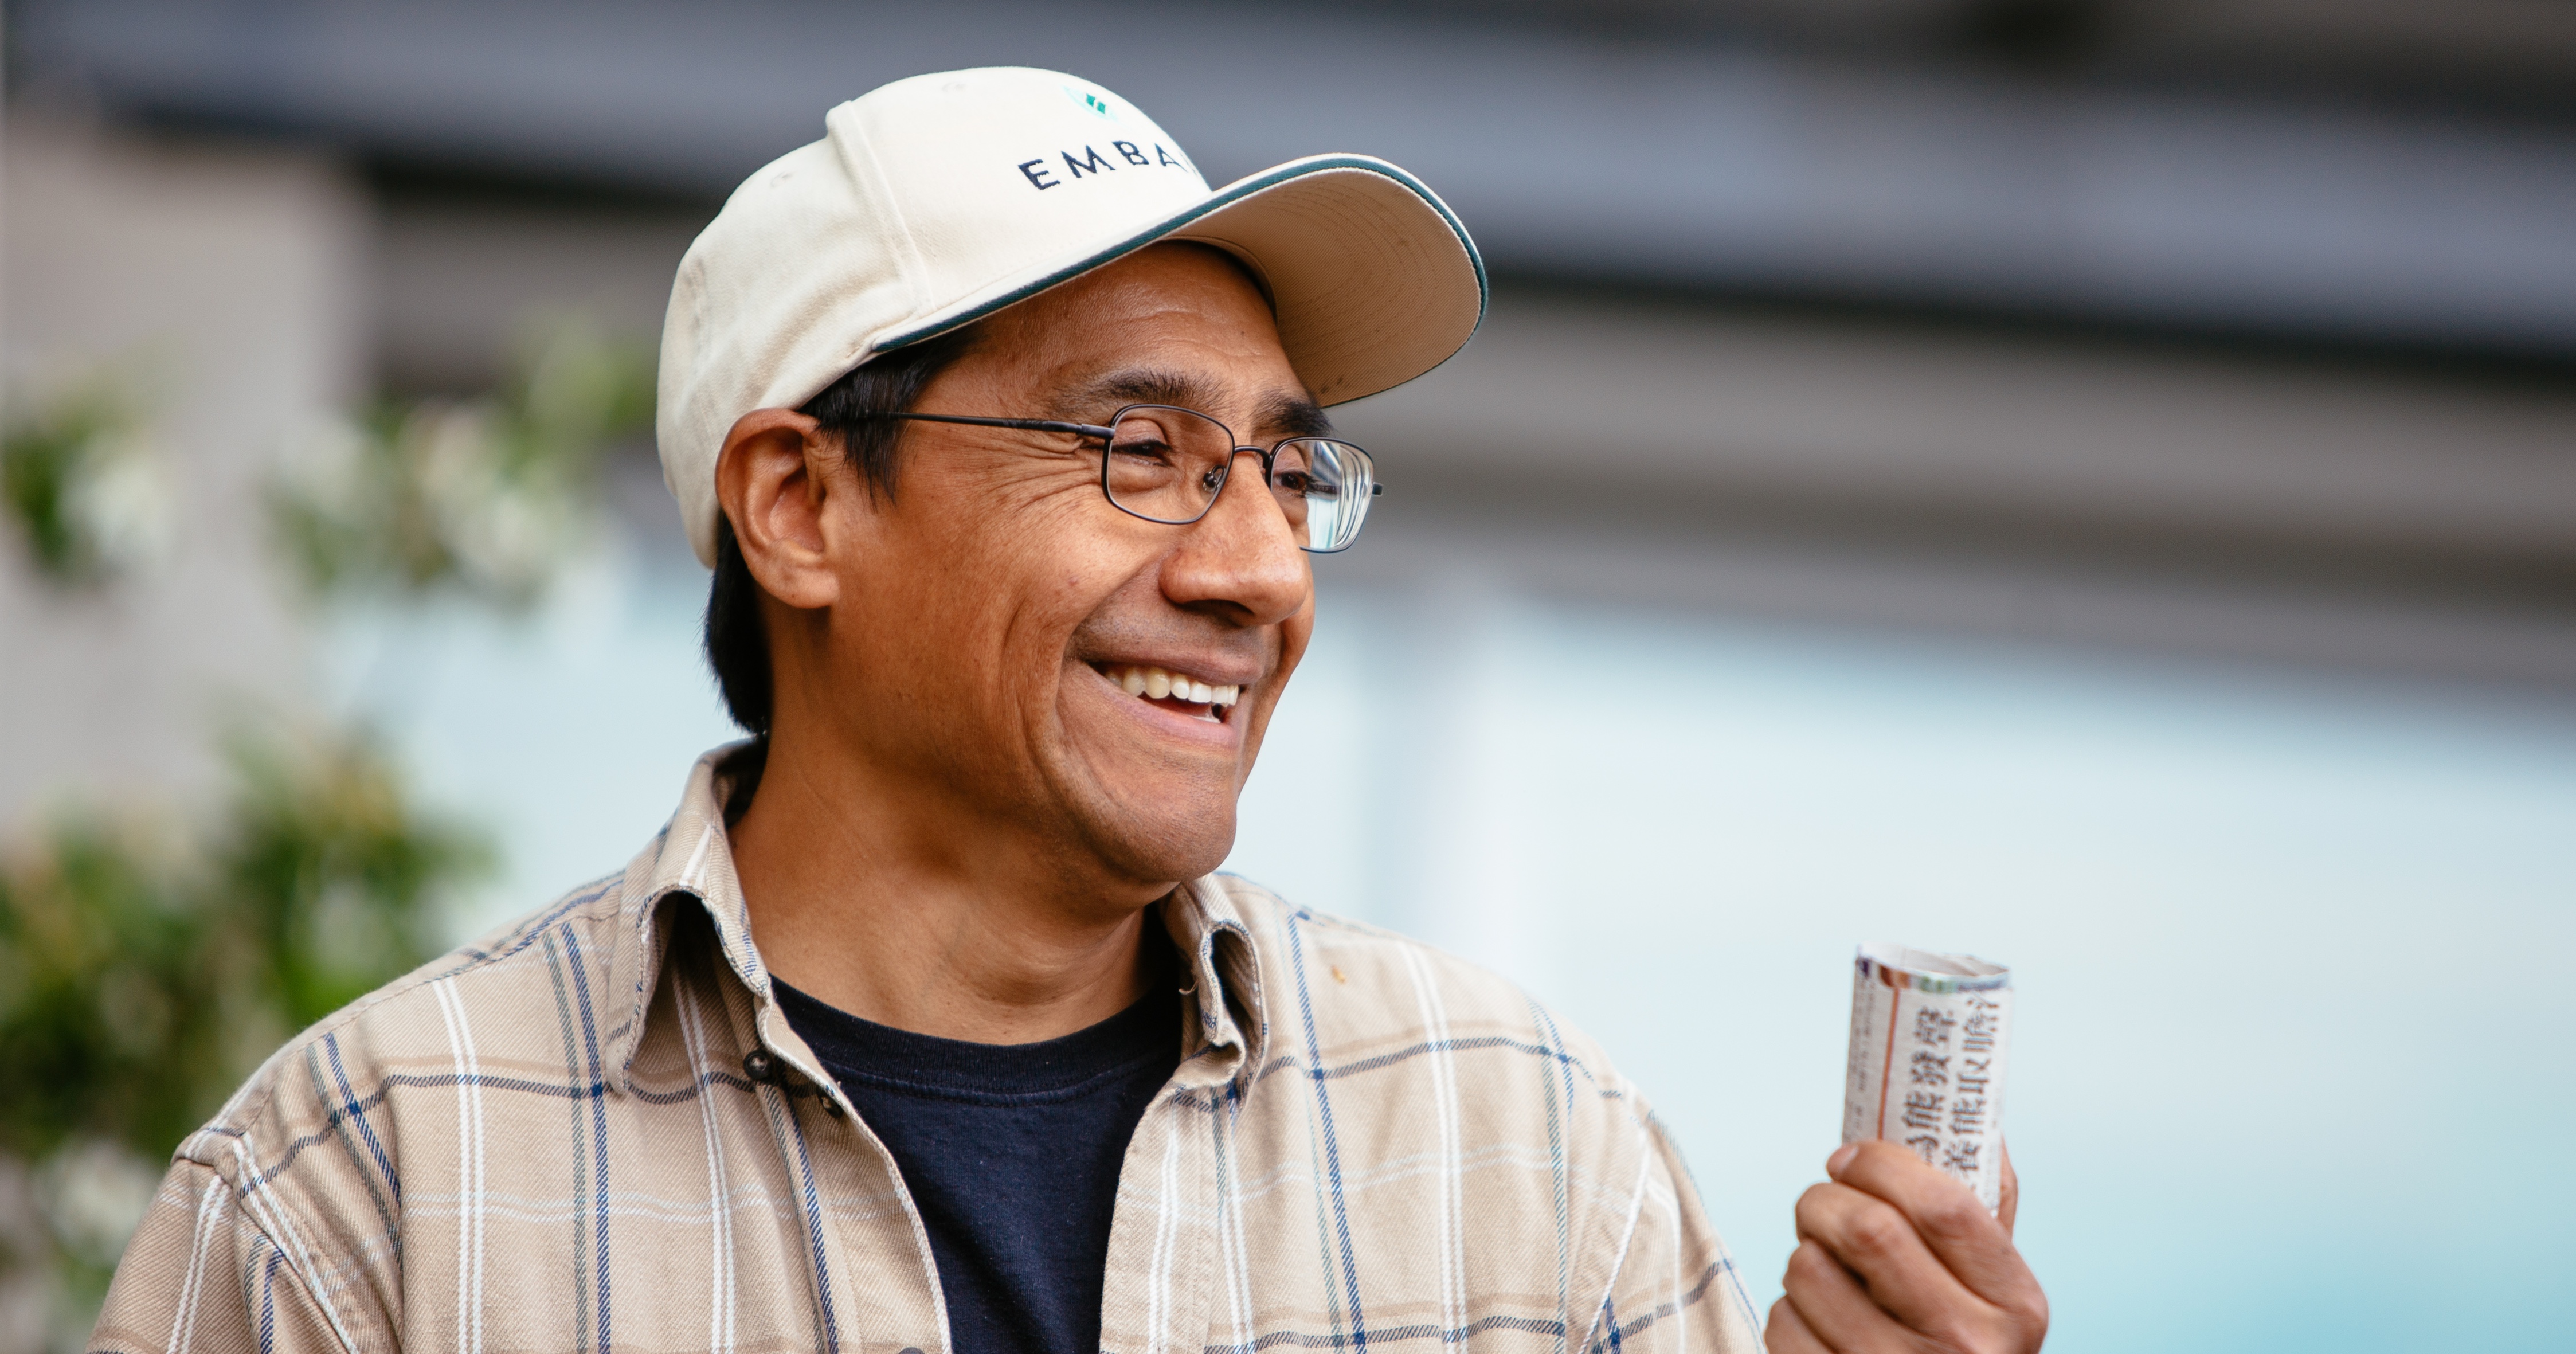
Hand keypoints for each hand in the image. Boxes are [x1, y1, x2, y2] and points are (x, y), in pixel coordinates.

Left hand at [1766, 1140, 2047, 1352]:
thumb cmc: (1958, 1341)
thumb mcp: (1994, 1291)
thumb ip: (1981, 1211)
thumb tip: (1967, 1107)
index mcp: (2014, 1305)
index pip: (1944, 1206)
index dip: (1881, 1164)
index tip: (1849, 1157)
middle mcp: (1965, 1345)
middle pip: (1866, 1229)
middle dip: (1824, 1199)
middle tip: (1821, 1205)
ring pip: (1809, 1270)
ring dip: (1805, 1256)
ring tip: (1827, 1271)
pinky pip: (1783, 1320)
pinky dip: (1790, 1309)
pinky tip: (1819, 1321)